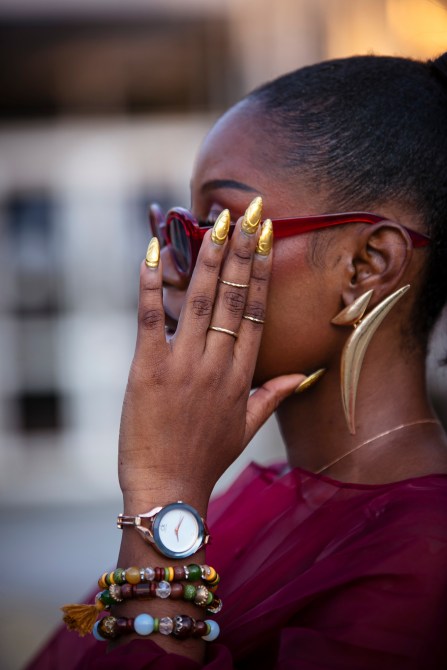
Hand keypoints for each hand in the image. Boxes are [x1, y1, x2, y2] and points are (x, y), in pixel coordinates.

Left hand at [118, 199, 304, 508]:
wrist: (169, 490)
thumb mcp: (246, 428)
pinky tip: (154, 253)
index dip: (262, 272)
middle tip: (248, 212)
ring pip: (202, 301)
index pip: (257, 312)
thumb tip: (302, 376)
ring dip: (209, 258)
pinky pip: (152, 319)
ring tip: (216, 222)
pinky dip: (152, 284)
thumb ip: (273, 396)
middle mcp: (218, 365)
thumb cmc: (206, 459)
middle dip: (242, 251)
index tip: (266, 239)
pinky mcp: (148, 371)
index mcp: (242, 376)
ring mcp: (183, 366)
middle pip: (235, 298)